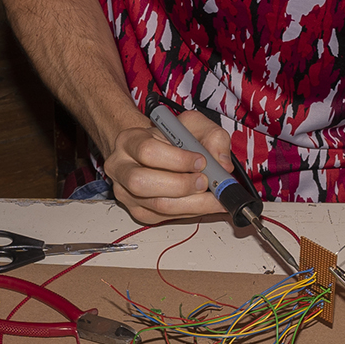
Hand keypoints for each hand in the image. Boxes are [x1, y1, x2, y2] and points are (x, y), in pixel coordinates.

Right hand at [102, 109, 233, 224]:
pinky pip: (163, 218)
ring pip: (156, 205)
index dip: (178, 159)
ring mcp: (126, 192)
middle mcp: (121, 167)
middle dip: (181, 185)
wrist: (153, 152)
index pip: (148, 151)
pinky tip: (204, 204)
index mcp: (129, 140)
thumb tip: (222, 164)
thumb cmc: (170, 139)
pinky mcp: (138, 211)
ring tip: (212, 197)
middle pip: (142, 183)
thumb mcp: (192, 125)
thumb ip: (212, 136)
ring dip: (190, 203)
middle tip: (205, 182)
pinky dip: (189, 212)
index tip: (201, 161)